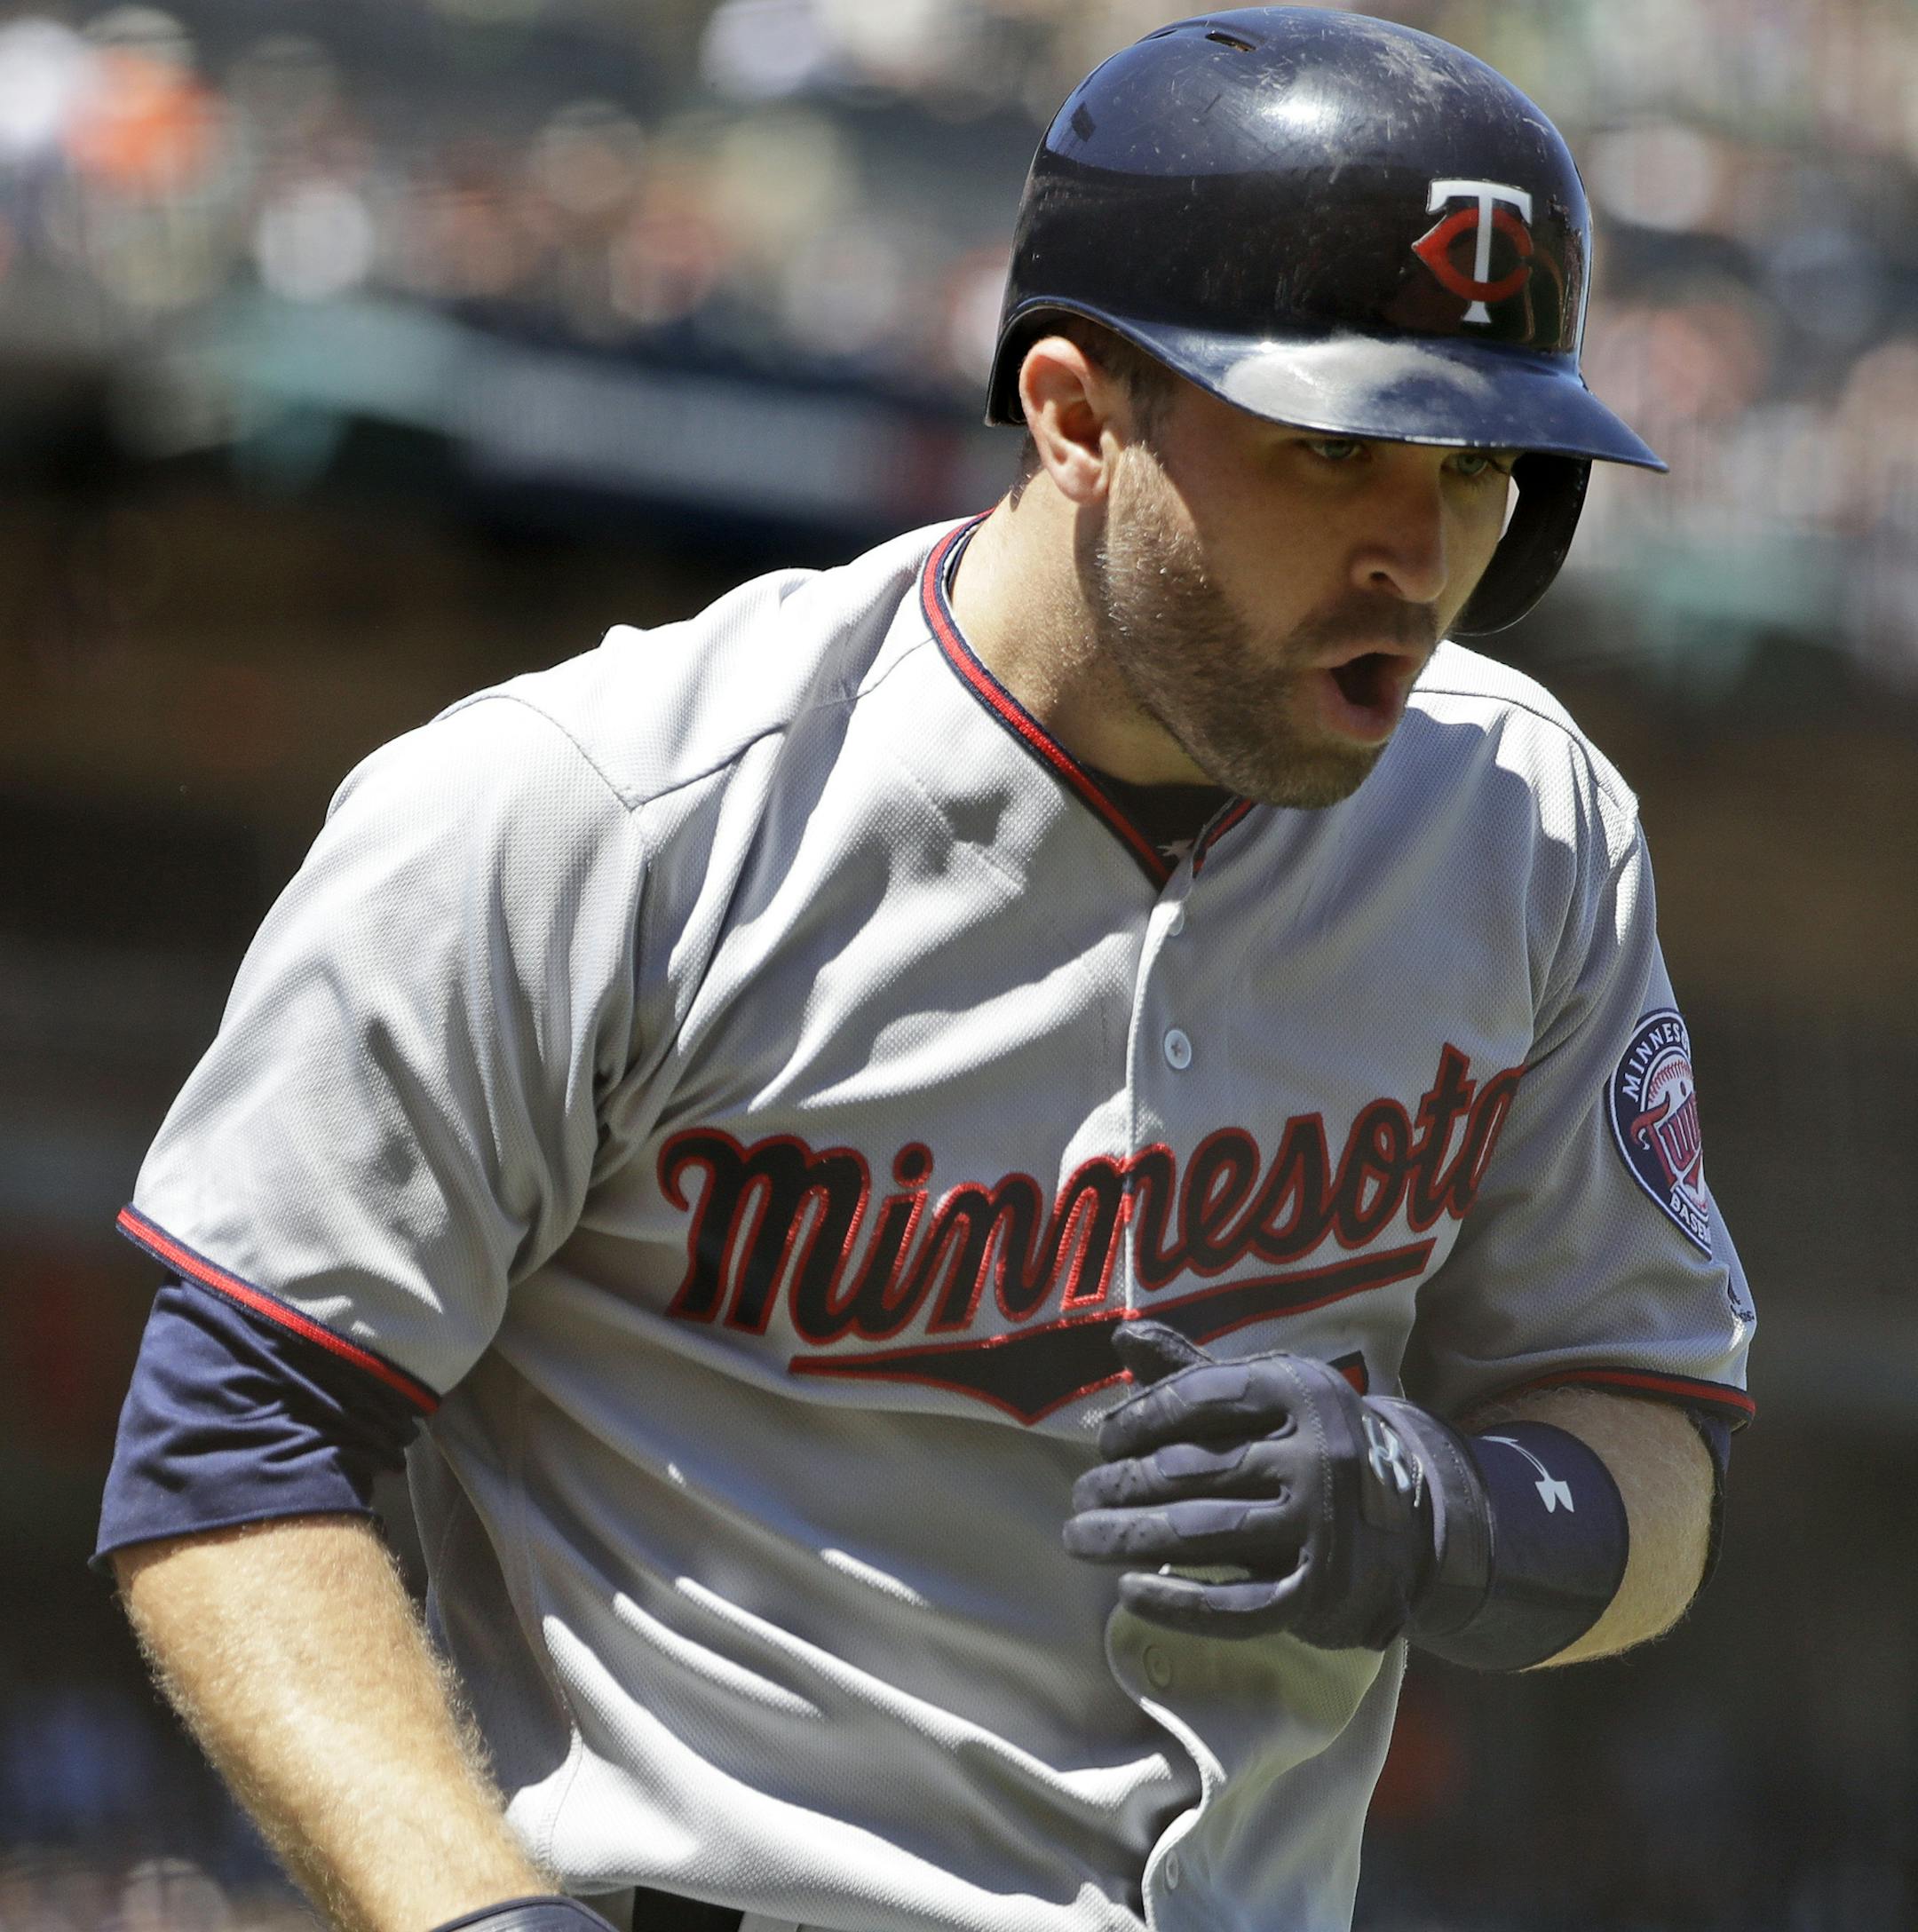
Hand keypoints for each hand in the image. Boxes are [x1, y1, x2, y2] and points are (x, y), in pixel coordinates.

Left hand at [1063, 1322, 1460, 1647]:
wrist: (1406, 1525)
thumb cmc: (1306, 1449)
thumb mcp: (1264, 1398)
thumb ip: (1191, 1369)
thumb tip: (1120, 1332)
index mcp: (1300, 1391)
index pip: (1197, 1399)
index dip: (1137, 1420)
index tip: (1104, 1442)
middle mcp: (1317, 1455)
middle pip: (1189, 1470)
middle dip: (1118, 1485)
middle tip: (1078, 1498)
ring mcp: (1320, 1528)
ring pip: (1200, 1534)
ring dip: (1125, 1538)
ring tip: (1080, 1538)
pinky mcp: (1317, 1594)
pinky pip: (1233, 1606)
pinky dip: (1173, 1604)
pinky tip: (1126, 1592)